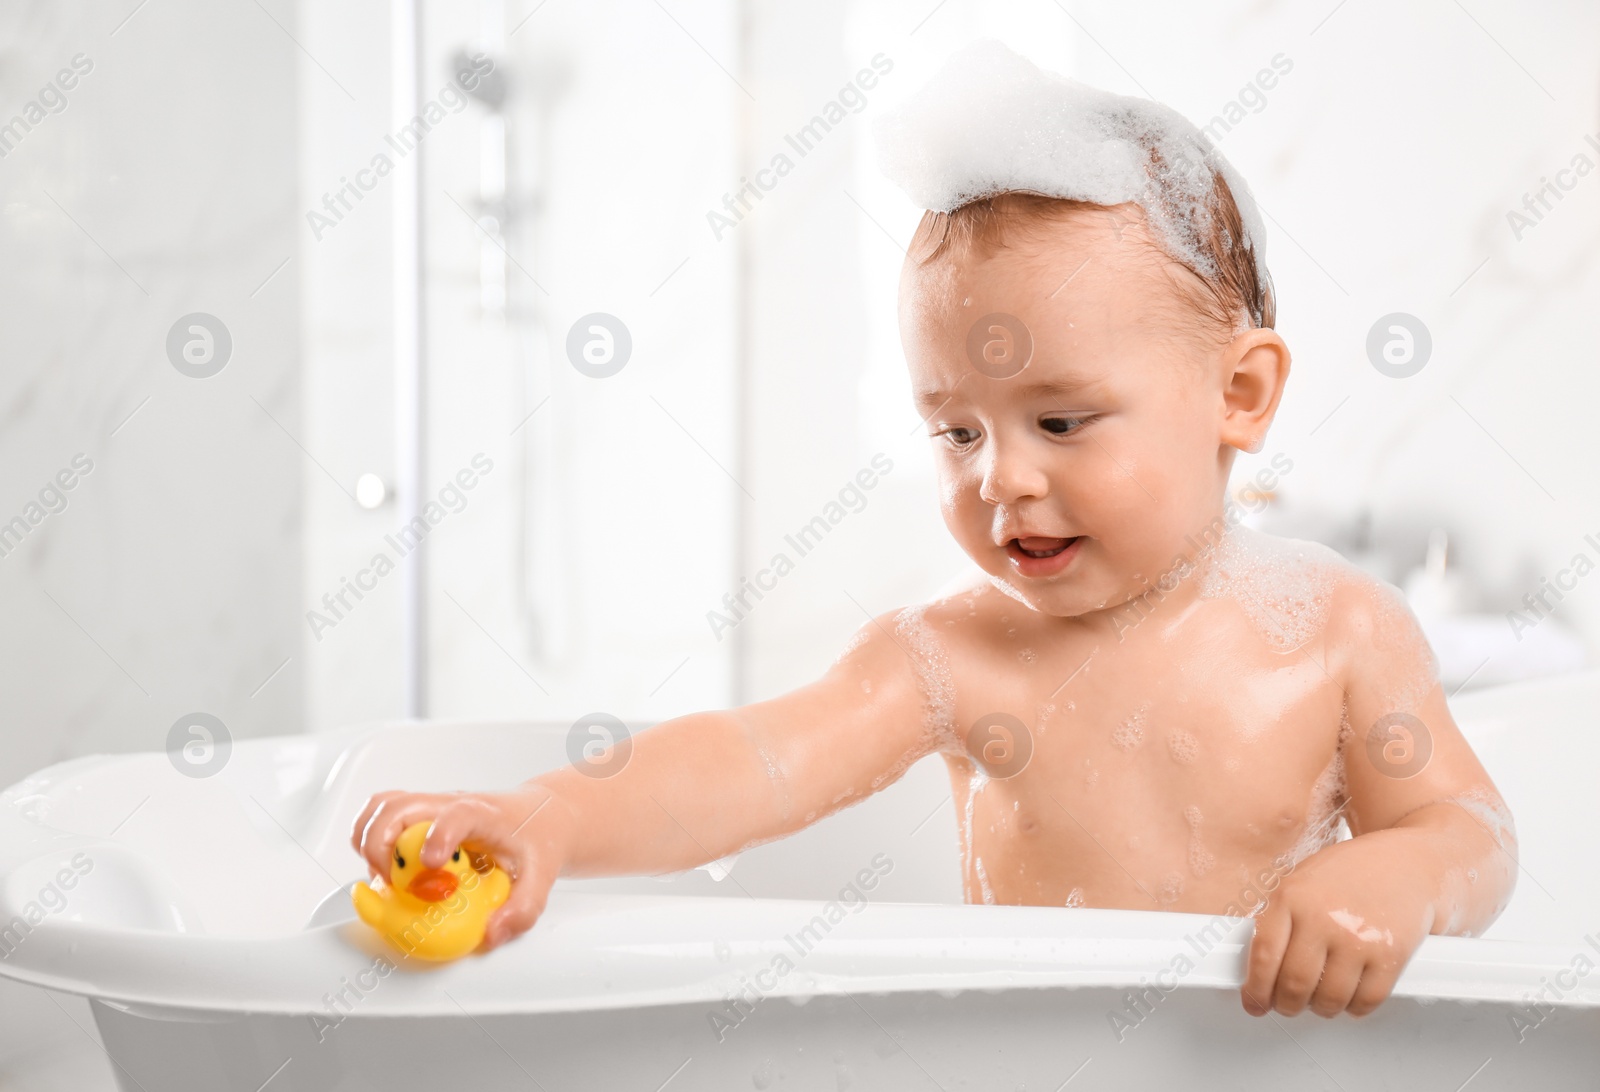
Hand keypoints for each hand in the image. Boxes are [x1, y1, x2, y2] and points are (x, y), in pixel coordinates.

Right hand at [350, 785, 570, 950]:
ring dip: (368, 841)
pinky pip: (380, 816)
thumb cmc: (538, 839)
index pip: (458, 814)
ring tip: (385, 877)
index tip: (432, 864)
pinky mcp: (420, 815)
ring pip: (381, 806)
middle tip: (394, 883)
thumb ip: (522, 910)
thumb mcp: (542, 878)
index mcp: (485, 815)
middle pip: (398, 806)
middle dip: (382, 846)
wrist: (540, 816)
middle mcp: (451, 804)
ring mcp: (432, 807)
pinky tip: (389, 870)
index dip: (439, 835)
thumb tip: (490, 935)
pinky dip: (370, 841)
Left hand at [1241, 839, 1433, 1017]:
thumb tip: (1258, 970)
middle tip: (1285, 1006)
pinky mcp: (1391, 955)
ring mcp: (1358, 937)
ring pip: (1329, 998)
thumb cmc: (1349, 874)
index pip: (1264, 955)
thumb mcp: (1301, 882)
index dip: (1256, 988)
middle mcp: (1322, 917)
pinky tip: (1349, 998)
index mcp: (1292, 897)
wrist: (1406, 863)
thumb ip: (1279, 921)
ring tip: (1318, 1001)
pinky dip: (1354, 1008)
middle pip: (1294, 983)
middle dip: (1286, 1005)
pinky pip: (1366, 1000)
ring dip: (1320, 1009)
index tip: (1254, 1003)